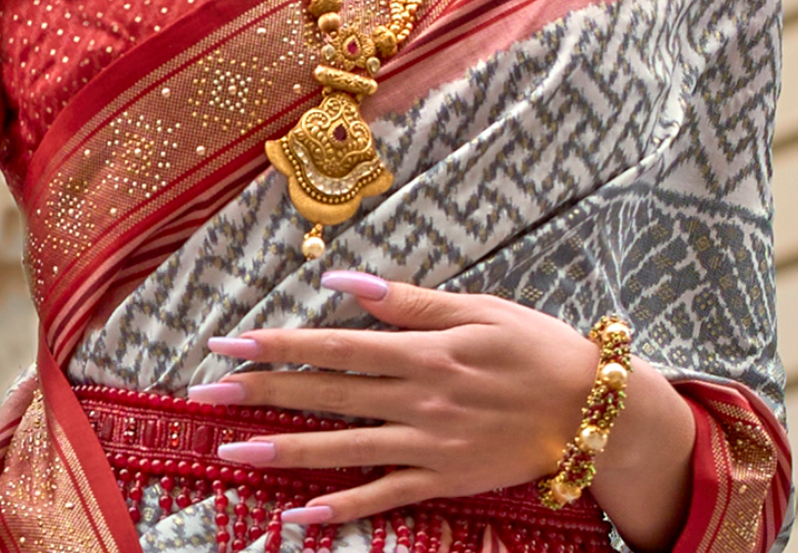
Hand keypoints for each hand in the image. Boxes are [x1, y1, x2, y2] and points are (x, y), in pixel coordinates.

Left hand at [192, 272, 598, 524]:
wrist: (592, 410)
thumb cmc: (535, 346)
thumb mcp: (476, 308)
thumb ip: (408, 300)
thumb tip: (343, 280)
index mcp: (422, 350)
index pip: (334, 346)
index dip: (278, 344)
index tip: (229, 342)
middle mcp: (417, 398)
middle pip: (326, 395)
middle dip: (261, 392)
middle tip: (205, 393)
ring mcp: (428, 444)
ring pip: (344, 448)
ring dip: (285, 450)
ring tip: (232, 451)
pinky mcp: (444, 479)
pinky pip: (384, 496)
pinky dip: (341, 509)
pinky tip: (299, 516)